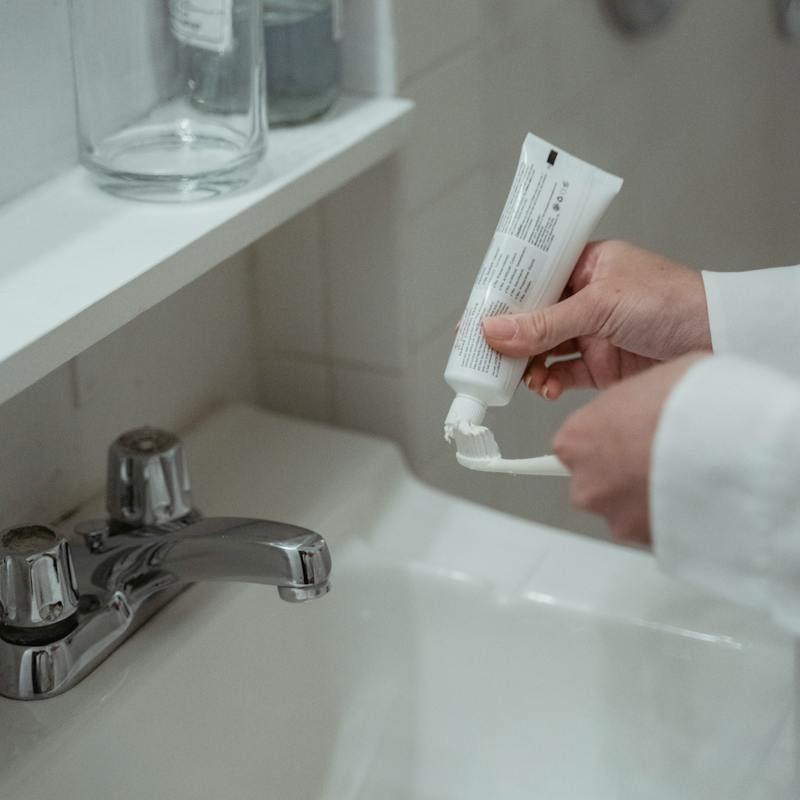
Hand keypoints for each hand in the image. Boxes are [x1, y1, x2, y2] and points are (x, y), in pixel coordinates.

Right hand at [481, 240, 711, 398]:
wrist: (721, 338)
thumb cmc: (674, 300)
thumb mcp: (600, 304)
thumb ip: (545, 323)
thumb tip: (495, 330)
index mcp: (585, 266)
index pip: (531, 277)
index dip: (501, 295)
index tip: (475, 314)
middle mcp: (585, 298)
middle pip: (531, 317)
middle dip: (508, 337)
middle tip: (484, 352)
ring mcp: (591, 333)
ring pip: (542, 349)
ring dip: (527, 364)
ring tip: (518, 375)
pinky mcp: (600, 365)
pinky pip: (561, 374)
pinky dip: (548, 383)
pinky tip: (544, 387)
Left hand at [552, 353, 708, 544]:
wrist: (729, 441)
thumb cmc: (690, 403)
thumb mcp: (651, 381)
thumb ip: (631, 404)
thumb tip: (644, 405)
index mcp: (577, 438)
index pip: (576, 445)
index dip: (606, 441)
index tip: (622, 441)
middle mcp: (587, 483)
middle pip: (596, 482)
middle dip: (623, 474)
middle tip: (658, 456)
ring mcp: (616, 516)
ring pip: (625, 509)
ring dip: (648, 496)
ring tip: (685, 474)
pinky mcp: (647, 540)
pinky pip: (656, 527)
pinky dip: (671, 516)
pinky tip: (696, 494)